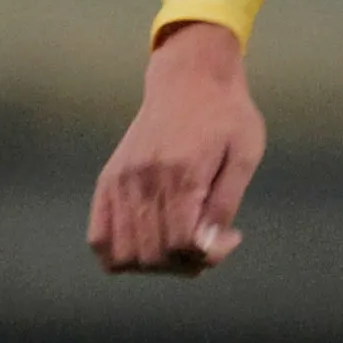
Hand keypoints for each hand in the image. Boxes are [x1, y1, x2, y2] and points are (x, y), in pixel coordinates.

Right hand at [89, 21, 265, 276]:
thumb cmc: (226, 115)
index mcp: (181, 172)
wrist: (189, 78)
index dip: (209, 255)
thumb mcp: (244, 155)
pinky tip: (151, 242)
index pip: (181, 244)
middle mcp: (142, 179)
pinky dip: (121, 254)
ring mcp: (119, 181)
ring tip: (183, 243)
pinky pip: (98, 238)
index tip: (232, 236)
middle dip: (187, 264)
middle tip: (210, 241)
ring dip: (157, 264)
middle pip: (153, 255)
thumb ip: (226, 203)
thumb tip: (207, 246)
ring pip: (124, 254)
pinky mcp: (107, 180)